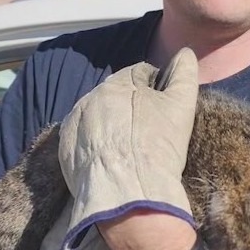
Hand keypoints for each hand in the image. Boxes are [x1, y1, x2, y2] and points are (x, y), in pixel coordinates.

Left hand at [57, 47, 198, 249]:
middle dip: (131, 108)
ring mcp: (73, 125)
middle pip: (116, 96)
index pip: (139, 75)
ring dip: (110, 126)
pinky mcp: (64, 150)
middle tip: (147, 134)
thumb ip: (184, 73)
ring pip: (98, 117)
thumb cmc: (158, 148)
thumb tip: (185, 52)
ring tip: (128, 150)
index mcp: (116, 84)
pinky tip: (111, 160)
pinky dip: (94, 145)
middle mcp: (89, 99)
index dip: (155, 91)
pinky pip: (82, 140)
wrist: (129, 196)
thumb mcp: (181, 105)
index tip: (163, 112)